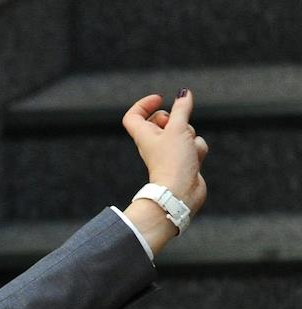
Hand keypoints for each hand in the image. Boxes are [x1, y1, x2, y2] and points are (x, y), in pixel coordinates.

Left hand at [122, 91, 207, 212]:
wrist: (181, 192)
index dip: (144, 104)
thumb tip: (184, 94)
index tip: (160, 98)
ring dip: (191, 137)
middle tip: (178, 128)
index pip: (133, 116)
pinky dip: (197, 149)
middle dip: (177, 120)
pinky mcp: (183, 160)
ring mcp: (168, 152)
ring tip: (186, 150)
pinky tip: (194, 159)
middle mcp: (153, 143)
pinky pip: (194, 145)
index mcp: (144, 135)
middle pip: (164, 120)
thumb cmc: (172, 163)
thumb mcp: (178, 129)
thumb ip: (182, 109)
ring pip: (184, 132)